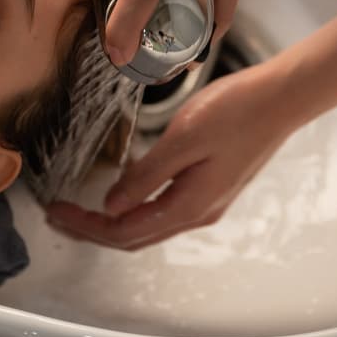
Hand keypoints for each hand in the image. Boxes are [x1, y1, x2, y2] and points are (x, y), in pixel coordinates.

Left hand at [45, 62, 296, 249]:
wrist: (280, 99)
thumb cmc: (235, 111)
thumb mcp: (183, 138)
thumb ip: (146, 174)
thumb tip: (112, 205)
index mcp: (189, 206)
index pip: (124, 230)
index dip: (86, 226)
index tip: (56, 210)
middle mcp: (198, 213)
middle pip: (134, 237)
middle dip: (92, 231)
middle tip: (57, 215)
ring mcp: (207, 203)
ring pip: (148, 227)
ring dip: (111, 223)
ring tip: (80, 211)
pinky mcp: (211, 188)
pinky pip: (163, 212)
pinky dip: (133, 210)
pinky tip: (121, 195)